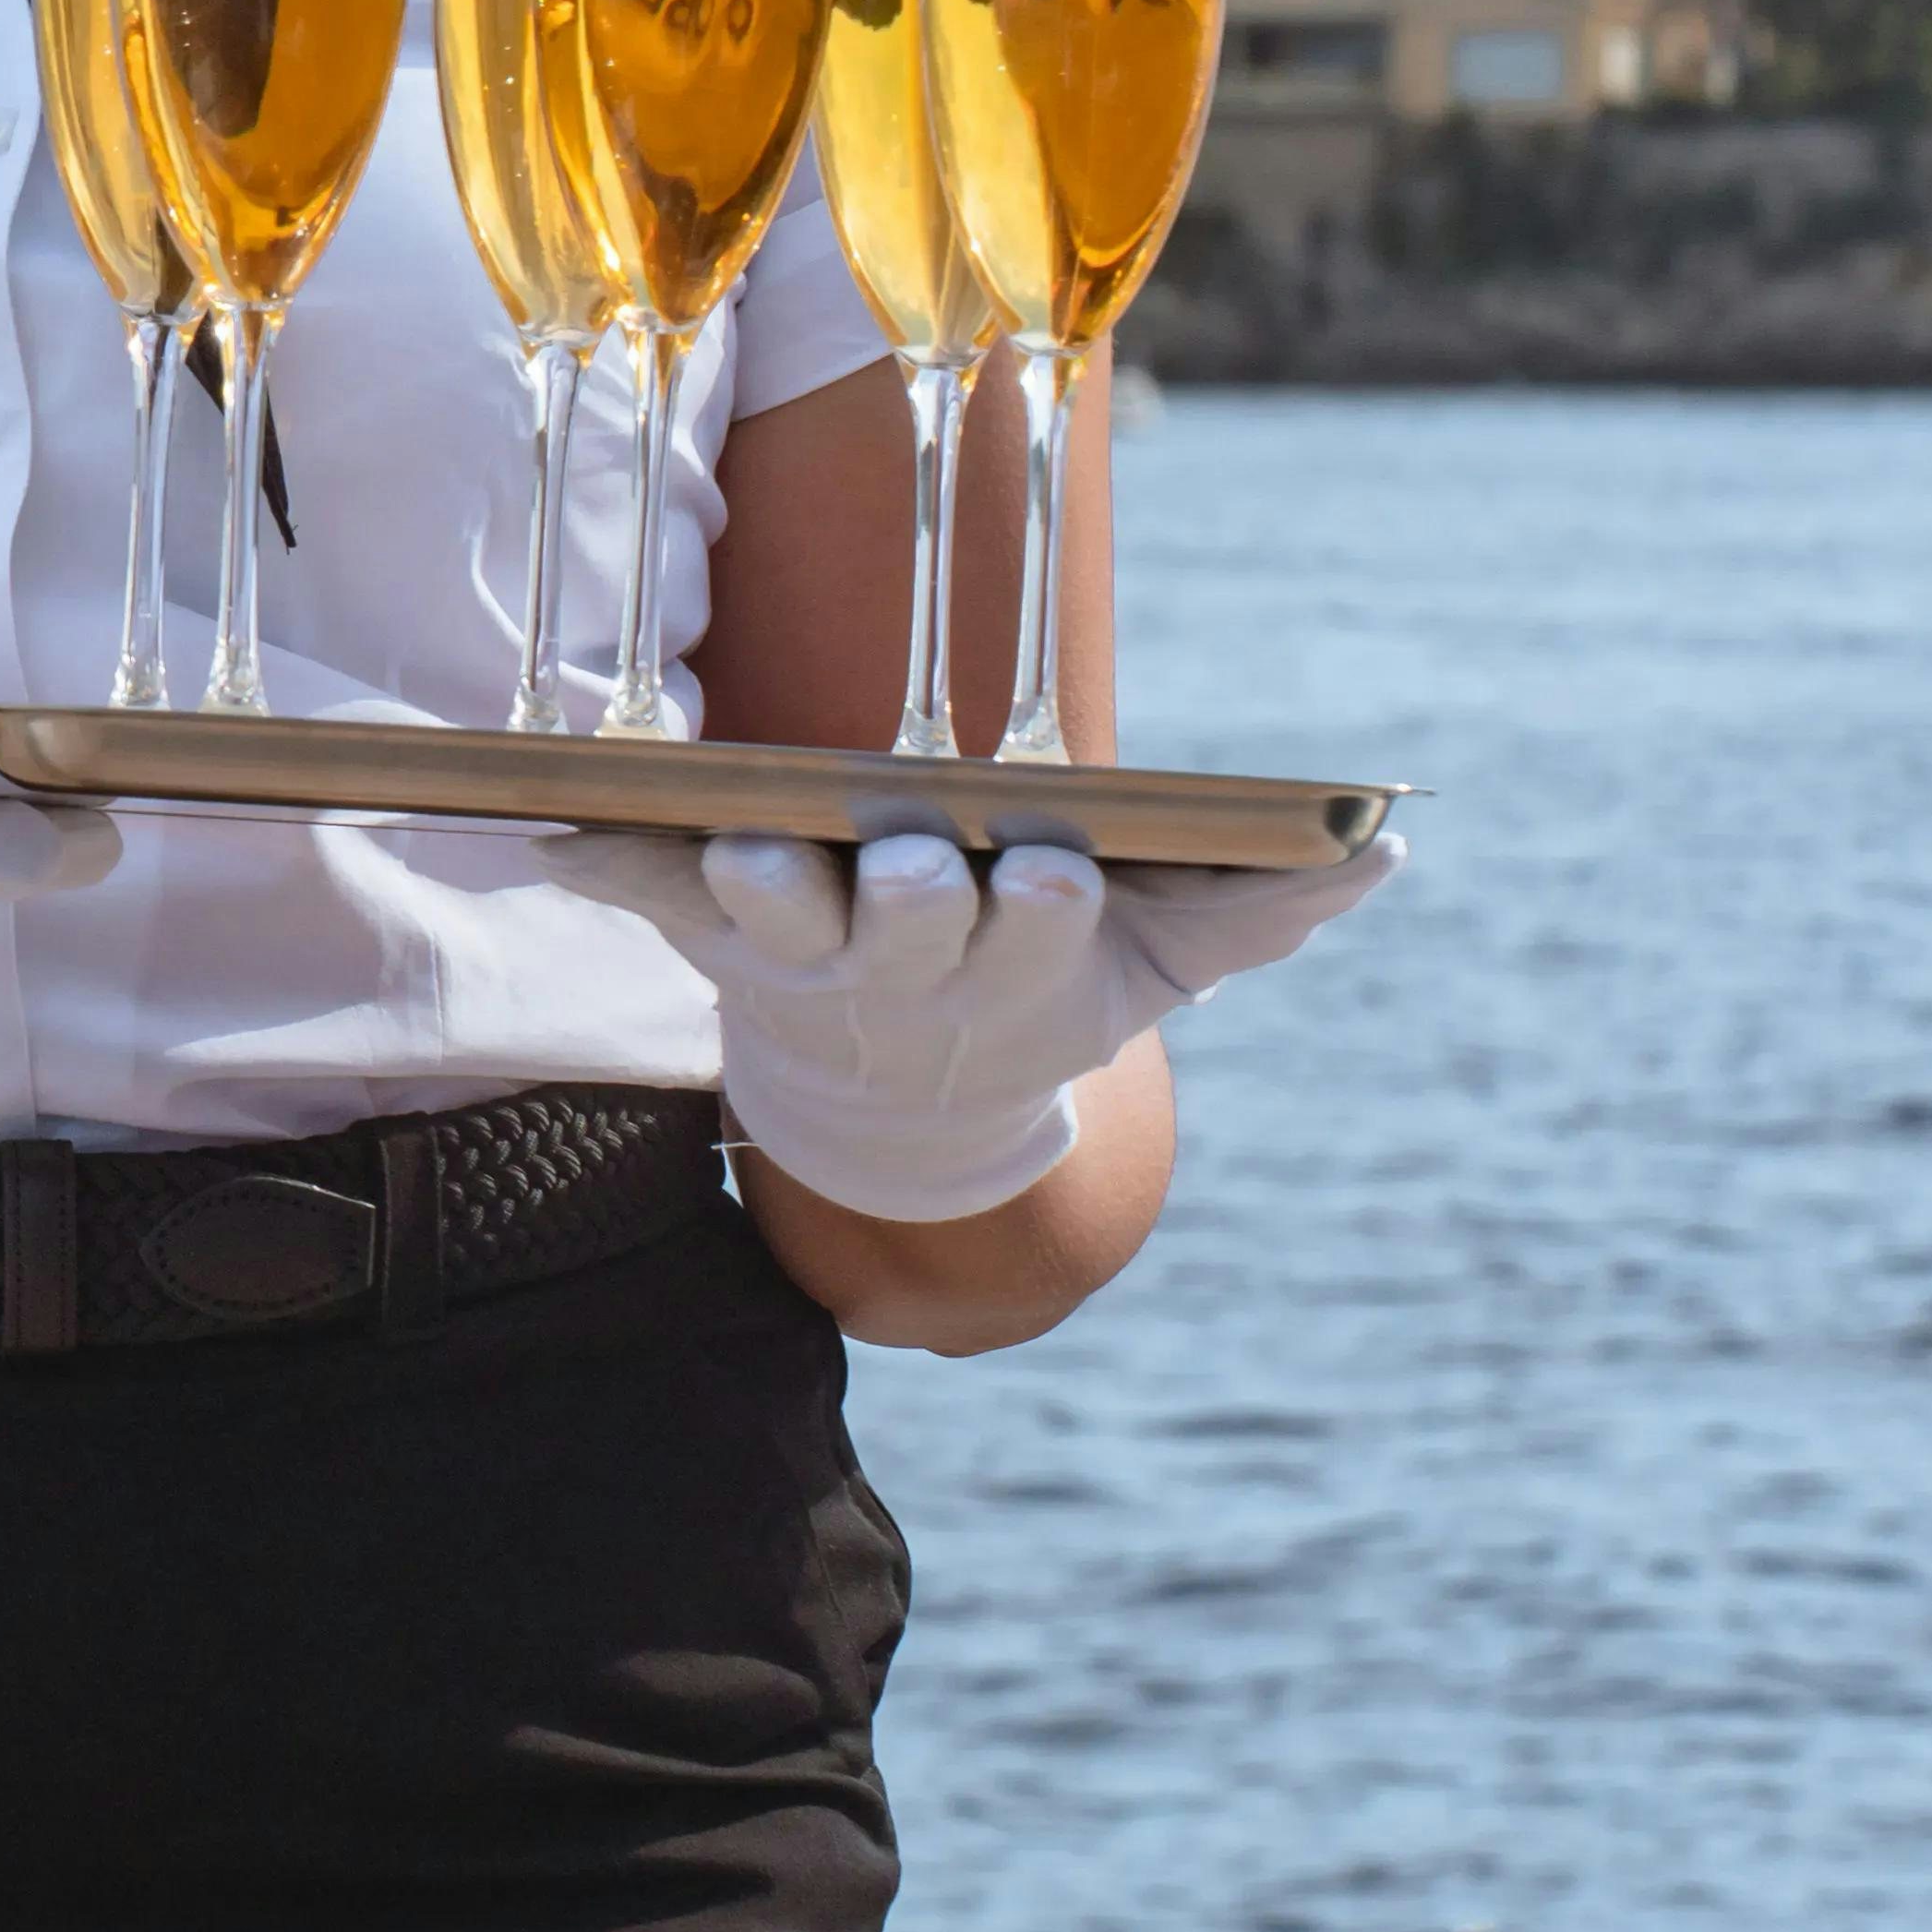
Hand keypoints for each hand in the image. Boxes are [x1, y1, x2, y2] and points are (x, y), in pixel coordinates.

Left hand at [535, 821, 1401, 1223]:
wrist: (907, 1108)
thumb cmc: (1046, 996)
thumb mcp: (1155, 970)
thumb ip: (1257, 913)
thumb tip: (1380, 850)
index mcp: (1016, 965)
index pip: (1044, 927)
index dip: (1045, 902)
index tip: (1053, 870)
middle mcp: (903, 967)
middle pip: (908, 925)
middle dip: (910, 897)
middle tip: (909, 862)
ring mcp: (803, 956)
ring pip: (776, 917)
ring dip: (758, 885)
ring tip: (740, 844)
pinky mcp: (714, 934)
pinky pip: (647, 893)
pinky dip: (604, 864)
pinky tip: (551, 822)